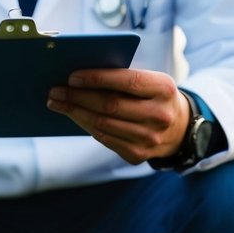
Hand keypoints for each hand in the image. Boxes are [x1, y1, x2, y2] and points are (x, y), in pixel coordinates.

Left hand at [46, 69, 188, 164]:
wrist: (178, 129)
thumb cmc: (153, 97)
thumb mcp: (150, 82)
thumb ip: (123, 78)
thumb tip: (80, 77)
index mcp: (164, 89)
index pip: (127, 82)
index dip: (97, 79)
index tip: (72, 77)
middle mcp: (159, 115)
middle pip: (109, 105)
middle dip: (77, 97)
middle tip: (55, 91)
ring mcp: (149, 138)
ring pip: (102, 124)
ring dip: (75, 113)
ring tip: (57, 103)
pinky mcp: (137, 155)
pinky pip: (104, 138)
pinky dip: (85, 125)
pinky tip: (73, 115)